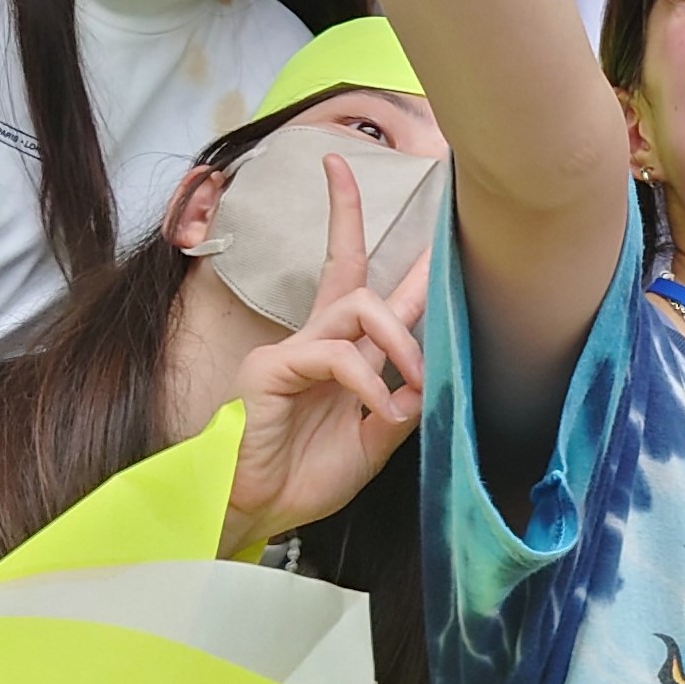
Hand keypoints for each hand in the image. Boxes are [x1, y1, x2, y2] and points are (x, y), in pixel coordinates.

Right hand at [220, 151, 428, 557]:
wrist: (253, 513)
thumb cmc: (304, 477)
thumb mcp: (371, 443)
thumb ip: (400, 407)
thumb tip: (431, 378)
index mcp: (337, 350)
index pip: (350, 275)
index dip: (351, 224)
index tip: (345, 170)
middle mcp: (314, 339)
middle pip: (347, 266)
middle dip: (359, 222)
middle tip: (407, 212)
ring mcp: (290, 350)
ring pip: (358, 305)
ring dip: (400, 338)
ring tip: (411, 379)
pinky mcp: (272, 370)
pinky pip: (334, 355)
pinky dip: (367, 382)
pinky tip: (376, 413)